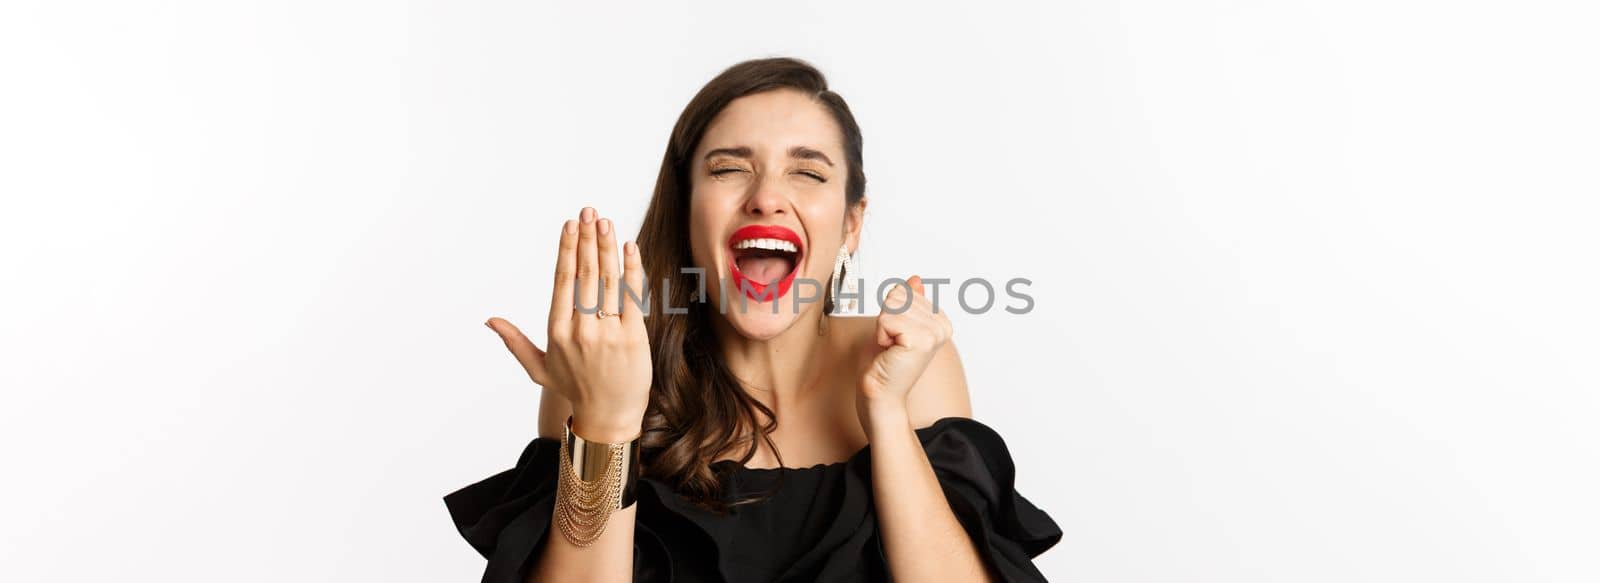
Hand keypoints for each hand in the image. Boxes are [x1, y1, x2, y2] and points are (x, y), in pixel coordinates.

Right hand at [486, 207, 652, 442]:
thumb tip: (489, 321)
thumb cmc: (575, 390)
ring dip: (607, 247)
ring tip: (605, 222)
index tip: (569, 225)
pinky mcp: (633, 337)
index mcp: (557, 332)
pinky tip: (629, 247)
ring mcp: (608, 333)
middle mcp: (581, 330)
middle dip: (586, 240)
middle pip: (585, 275)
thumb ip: (515, 342)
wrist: (609, 418)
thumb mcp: (539, 369)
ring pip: (608, 281)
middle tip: (589, 212)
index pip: (562, 282)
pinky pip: (632, 297)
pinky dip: (632, 270)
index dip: (566, 251)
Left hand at [858, 275, 952, 415]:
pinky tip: (890, 351)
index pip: (905, 291)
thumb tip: (916, 279)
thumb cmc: (884, 361)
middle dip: (886, 319)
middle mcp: (942, 326)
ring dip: (883, 328)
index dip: (891, 313)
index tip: (897, 336)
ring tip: (891, 348)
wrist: (880, 391)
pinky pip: (887, 319)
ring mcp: (934, 332)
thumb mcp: (895, 324)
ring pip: (892, 305)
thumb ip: (908, 301)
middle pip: (898, 296)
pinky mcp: (921, 340)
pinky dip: (881, 335)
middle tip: (892, 344)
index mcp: (940, 320)